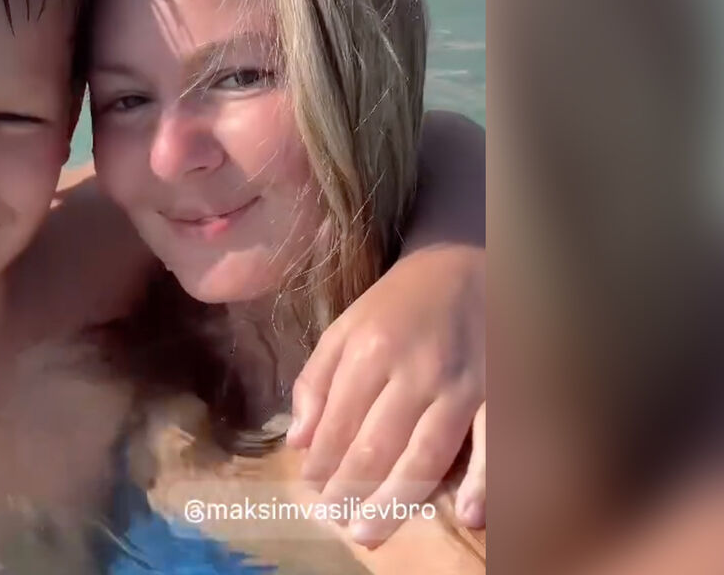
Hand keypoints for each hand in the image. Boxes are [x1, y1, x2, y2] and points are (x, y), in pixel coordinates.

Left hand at [286, 245, 484, 546]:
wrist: (466, 264)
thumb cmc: (397, 304)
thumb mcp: (344, 327)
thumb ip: (316, 381)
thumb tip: (298, 441)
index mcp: (370, 352)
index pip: (338, 426)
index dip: (322, 465)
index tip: (312, 491)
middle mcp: (415, 371)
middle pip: (377, 448)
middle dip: (351, 491)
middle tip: (339, 521)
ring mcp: (461, 385)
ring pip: (425, 456)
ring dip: (395, 501)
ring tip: (370, 532)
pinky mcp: (499, 392)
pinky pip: (492, 444)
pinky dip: (483, 481)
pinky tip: (467, 515)